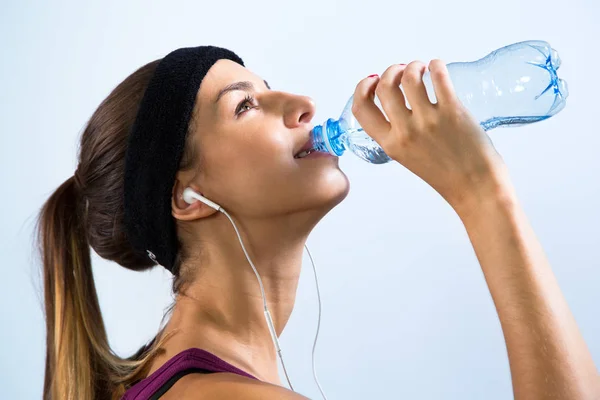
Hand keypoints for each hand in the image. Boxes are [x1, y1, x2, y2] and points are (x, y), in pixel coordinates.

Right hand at [352, 61, 509, 209]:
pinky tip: (438, 67)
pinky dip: (436, 65)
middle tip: (402, 70)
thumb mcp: (408, 157)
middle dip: (391, 71)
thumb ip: (398, 135)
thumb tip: (398, 104)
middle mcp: (405, 131)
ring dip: (413, 66)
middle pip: (385, 87)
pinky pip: (439, 77)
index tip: (372, 80)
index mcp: (390, 144)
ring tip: (422, 68)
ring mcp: (428, 120)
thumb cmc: (447, 175)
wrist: (475, 186)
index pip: (361, 109)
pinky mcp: (453, 111)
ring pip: (410, 77)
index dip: (362, 88)